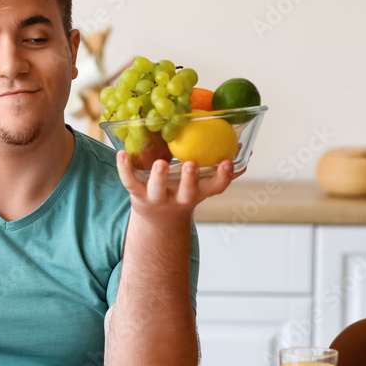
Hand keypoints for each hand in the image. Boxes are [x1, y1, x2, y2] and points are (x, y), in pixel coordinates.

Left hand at [116, 151, 245, 224]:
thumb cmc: (182, 191)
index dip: (223, 177)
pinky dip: (124, 168)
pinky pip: (129, 182)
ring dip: (159, 176)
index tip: (228, 163)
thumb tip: (244, 146)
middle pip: (187, 192)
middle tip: (191, 164)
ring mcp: (157, 197)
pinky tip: (122, 153)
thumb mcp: (201, 183)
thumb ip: (218, 167)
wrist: (157, 219)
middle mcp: (179, 198)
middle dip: (190, 179)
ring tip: (161, 162)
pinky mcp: (137, 194)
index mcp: (198, 192)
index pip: (215, 187)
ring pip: (157, 190)